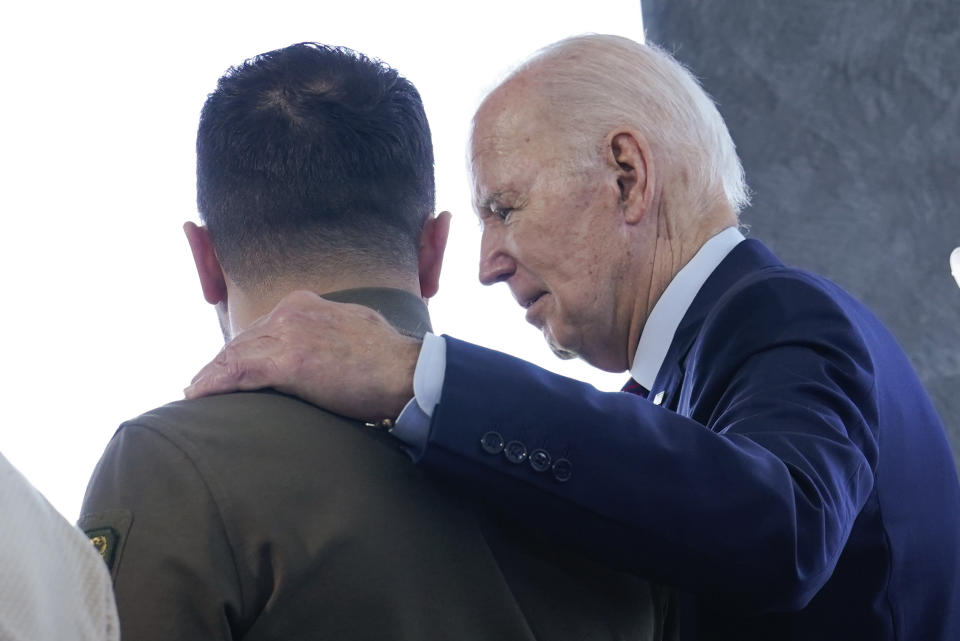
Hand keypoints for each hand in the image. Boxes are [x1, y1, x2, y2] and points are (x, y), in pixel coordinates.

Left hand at [185, 290, 421, 421]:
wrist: (406, 371)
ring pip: (234, 356)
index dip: (240, 350)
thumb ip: (327, 332)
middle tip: (200, 386)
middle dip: (220, 364)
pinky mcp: (288, 362)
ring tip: (194, 393)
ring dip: (210, 377)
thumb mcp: (353, 329)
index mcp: (306, 304)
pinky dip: (214, 385)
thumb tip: (321, 350)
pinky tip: (197, 396)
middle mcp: (292, 312)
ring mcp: (288, 335)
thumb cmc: (388, 359)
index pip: (260, 329)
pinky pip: (238, 373)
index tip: (228, 367)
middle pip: (242, 341)